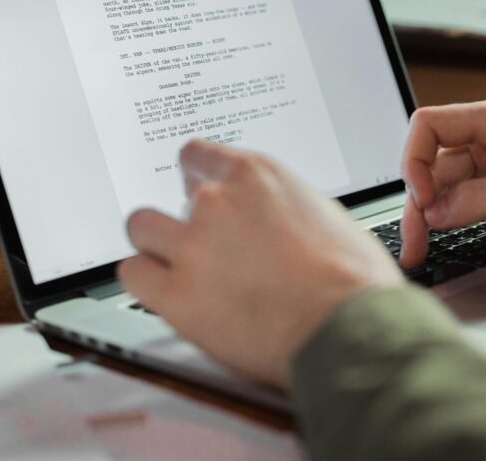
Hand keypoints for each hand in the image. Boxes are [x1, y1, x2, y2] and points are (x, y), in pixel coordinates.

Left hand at [117, 139, 403, 388]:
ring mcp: (193, 247)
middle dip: (188, 218)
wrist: (349, 329)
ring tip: (175, 266)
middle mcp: (219, 203)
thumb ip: (282, 206)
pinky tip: (164, 293)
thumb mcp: (325, 214)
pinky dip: (145, 282)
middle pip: (174, 195)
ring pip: (141, 227)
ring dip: (157, 244)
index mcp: (257, 177)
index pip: (199, 157)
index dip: (198, 179)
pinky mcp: (176, 295)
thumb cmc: (352, 281)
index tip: (199, 193)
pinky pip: (133, 275)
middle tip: (205, 244)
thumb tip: (272, 216)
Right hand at [399, 98, 485, 267]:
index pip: (431, 124)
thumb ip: (480, 198)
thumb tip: (434, 211)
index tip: (424, 199)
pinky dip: (449, 220)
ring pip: (444, 186)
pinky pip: (463, 201)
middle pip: (432, 161)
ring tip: (419, 249)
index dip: (416, 160)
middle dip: (418, 198)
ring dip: (429, 215)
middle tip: (413, 241)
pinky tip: (442, 239)